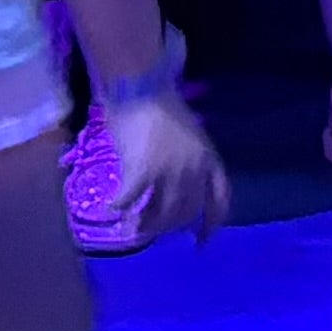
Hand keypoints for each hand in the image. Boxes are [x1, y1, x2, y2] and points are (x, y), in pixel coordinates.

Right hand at [95, 87, 228, 242]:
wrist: (142, 88)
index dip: (211, 224)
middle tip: (152, 230)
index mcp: (210, 159)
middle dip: (169, 227)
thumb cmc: (163, 107)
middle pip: (186, 212)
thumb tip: (176, 189)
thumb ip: (191, 161)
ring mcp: (168, 172)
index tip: (201, 242)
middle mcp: (194, 170)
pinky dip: (119, 208)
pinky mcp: (141, 171)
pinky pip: (129, 200)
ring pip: (160, 212)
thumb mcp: (191, 136)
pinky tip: (111, 208)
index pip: (219, 200)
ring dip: (146, 224)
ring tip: (133, 227)